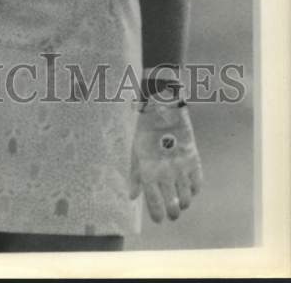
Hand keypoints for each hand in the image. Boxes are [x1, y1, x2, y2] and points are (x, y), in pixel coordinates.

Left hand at [129, 98, 202, 222]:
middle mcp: (166, 173)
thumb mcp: (135, 152)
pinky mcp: (193, 160)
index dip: (157, 215)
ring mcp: (181, 168)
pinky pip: (197, 183)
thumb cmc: (145, 131)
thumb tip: (132, 197)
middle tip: (172, 214)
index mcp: (148, 172)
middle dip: (172, 213)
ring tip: (180, 203)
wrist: (163, 109)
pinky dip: (194, 190)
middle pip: (173, 205)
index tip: (159, 219)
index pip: (155, 203)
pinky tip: (189, 188)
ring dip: (183, 203)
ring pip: (186, 198)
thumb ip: (134, 176)